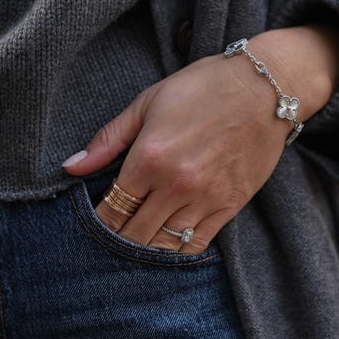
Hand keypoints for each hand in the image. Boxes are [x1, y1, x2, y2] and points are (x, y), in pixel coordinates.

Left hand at [62, 25, 338, 252]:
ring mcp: (205, 199)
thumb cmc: (203, 88)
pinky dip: (177, 251)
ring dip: (145, 250)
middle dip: (118, 240)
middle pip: (134, 234)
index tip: (95, 224)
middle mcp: (175, 185)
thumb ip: (108, 139)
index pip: (112, 209)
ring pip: (163, 245)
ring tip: (134, 247)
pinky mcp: (229, 206)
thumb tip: (72, 168)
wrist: (266, 87)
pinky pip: (196, 245)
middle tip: (109, 242)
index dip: (99, 222)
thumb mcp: (148, 103)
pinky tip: (166, 247)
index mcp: (149, 157)